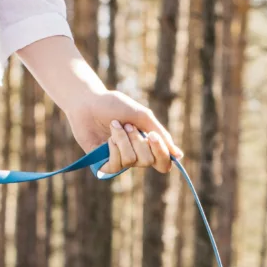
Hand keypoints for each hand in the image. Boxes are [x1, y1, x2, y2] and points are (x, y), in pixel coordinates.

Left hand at [66, 89, 182, 174]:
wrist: (88, 102)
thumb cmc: (114, 105)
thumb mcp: (142, 116)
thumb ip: (161, 134)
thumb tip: (178, 155)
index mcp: (146, 146)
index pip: (162, 163)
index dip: (161, 153)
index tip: (152, 136)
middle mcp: (135, 156)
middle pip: (148, 161)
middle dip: (138, 141)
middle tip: (128, 126)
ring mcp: (120, 161)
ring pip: (131, 161)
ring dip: (123, 139)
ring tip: (114, 126)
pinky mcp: (104, 165)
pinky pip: (116, 165)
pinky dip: (113, 146)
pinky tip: (107, 138)